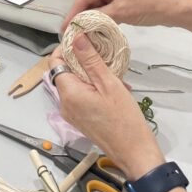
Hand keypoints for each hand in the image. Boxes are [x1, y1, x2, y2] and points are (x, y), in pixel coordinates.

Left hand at [49, 34, 164, 179]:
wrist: (135, 155)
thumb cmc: (124, 119)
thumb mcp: (109, 83)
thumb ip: (90, 59)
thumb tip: (76, 37)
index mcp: (68, 93)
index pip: (55, 62)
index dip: (66, 48)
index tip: (84, 41)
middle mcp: (64, 104)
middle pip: (64, 72)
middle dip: (81, 61)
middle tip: (102, 56)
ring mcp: (71, 114)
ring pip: (74, 84)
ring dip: (89, 75)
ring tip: (110, 73)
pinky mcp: (80, 120)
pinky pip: (80, 96)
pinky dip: (91, 88)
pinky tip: (110, 88)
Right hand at [61, 0, 185, 32]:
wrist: (174, 8)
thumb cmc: (149, 5)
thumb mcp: (122, 12)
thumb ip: (98, 17)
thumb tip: (79, 25)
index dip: (73, 15)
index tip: (64, 31)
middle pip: (87, 0)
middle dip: (81, 17)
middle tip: (71, 36)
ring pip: (95, 5)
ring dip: (91, 19)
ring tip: (81, 35)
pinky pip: (104, 7)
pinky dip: (100, 18)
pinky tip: (95, 30)